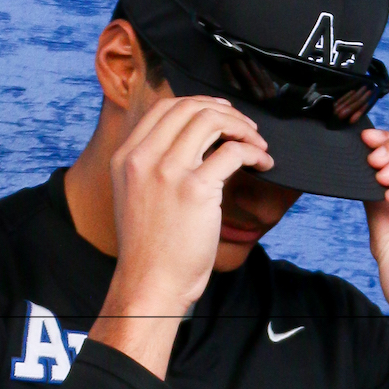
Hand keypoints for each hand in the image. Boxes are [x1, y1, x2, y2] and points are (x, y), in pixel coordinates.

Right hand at [89, 95, 271, 377]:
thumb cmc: (150, 249)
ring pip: (211, 122)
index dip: (199, 103)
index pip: (164, 107)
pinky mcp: (195, 190)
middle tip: (246, 127)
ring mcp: (168, 172)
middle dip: (225, 111)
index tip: (221, 113)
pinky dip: (254, 151)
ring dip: (242, 127)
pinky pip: (233, 153)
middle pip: (189, 108)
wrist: (150, 284)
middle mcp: (143, 159)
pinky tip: (262, 163)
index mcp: (126, 157)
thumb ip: (154, 166)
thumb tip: (194, 144)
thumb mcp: (137, 196)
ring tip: (257, 143)